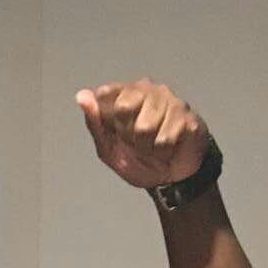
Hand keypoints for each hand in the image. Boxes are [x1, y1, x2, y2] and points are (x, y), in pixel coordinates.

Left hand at [75, 78, 208, 188]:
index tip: (117, 132)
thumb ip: (95, 123)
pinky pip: (164, 138)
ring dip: (146, 147)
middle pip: (123, 107)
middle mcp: (147, 89)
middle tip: (136, 141)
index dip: (108, 121)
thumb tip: (81, 95)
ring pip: (145, 127)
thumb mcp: (109, 148)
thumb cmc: (139, 159)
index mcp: (124, 93)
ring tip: (154, 146)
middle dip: (127, 134)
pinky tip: (168, 148)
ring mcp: (169, 100)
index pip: (104, 94)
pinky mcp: (186, 115)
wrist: (170, 178)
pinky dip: (163, 152)